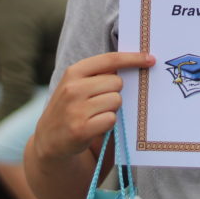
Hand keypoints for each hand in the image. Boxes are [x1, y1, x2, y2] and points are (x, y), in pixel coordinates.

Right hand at [33, 51, 154, 160]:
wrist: (49, 140)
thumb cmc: (71, 107)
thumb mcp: (76, 84)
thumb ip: (98, 74)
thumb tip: (132, 63)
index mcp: (73, 72)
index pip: (110, 59)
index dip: (132, 58)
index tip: (150, 59)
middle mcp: (73, 88)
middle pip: (117, 82)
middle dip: (115, 92)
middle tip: (100, 102)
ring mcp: (76, 109)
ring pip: (116, 101)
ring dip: (111, 109)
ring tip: (95, 115)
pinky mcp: (81, 129)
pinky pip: (111, 119)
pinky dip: (108, 124)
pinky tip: (94, 126)